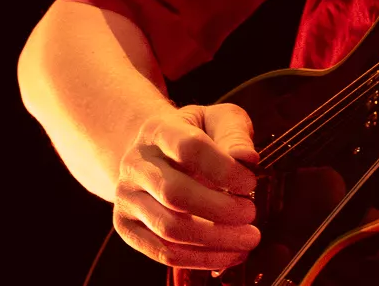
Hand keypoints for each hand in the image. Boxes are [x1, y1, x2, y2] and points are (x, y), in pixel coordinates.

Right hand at [113, 103, 260, 270]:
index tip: (249, 182)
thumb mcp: (218, 120)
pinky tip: (229, 254)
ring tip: (248, 238)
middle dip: (219, 209)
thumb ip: (234, 134)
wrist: (157, 153)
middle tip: (250, 213)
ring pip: (168, 228)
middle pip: (174, 193)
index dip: (224, 168)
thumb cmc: (196, 135)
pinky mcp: (128, 227)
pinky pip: (162, 252)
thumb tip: (247, 158)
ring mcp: (127, 198)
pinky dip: (200, 258)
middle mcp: (136, 165)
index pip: (189, 148)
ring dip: (214, 239)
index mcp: (159, 131)